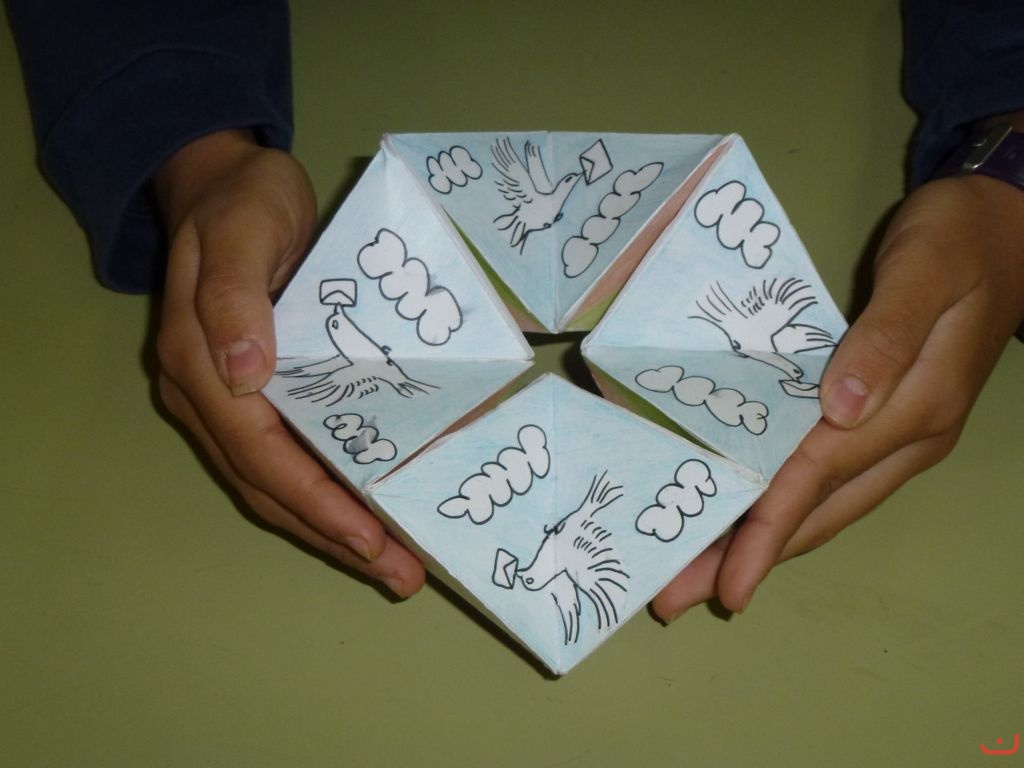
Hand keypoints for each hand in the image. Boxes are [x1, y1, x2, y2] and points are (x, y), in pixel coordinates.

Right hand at [153, 130, 424, 596]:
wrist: (228, 181)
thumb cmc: (243, 202)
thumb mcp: (245, 231)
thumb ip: (237, 295)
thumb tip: (243, 371)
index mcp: (199, 365)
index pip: (260, 454)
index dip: (314, 502)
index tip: (368, 540)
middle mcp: (207, 396)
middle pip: (271, 485)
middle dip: (334, 536)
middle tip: (399, 576)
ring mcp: (227, 400)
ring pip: (278, 482)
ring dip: (333, 527)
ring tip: (392, 564)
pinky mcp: (256, 394)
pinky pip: (290, 457)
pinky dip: (330, 490)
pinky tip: (370, 508)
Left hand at [653, 171, 1023, 620]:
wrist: (1002, 232)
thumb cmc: (954, 241)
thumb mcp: (925, 271)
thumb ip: (886, 336)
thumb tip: (840, 407)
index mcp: (914, 408)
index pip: (820, 475)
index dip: (769, 528)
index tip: (726, 580)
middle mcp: (906, 439)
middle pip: (815, 510)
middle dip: (748, 557)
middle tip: (677, 597)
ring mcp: (898, 438)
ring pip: (821, 505)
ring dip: (760, 543)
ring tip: (697, 574)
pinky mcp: (884, 425)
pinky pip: (825, 481)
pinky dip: (782, 507)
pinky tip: (744, 519)